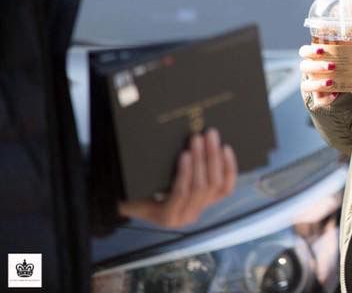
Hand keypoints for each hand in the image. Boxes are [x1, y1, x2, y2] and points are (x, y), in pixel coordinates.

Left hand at [118, 128, 236, 227]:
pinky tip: (184, 156)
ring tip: (196, 140)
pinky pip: (181, 192)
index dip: (229, 167)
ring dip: (201, 160)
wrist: (121, 200)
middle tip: (210, 135)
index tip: (226, 146)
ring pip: (200, 187)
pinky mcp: (167, 218)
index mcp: (201, 204)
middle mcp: (195, 213)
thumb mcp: (176, 176)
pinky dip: (185, 172)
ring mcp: (181, 217)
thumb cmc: (148, 185)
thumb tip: (208, 140)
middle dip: (213, 156)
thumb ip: (193, 167)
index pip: (225, 189)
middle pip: (213, 184)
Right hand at [299, 43, 351, 109]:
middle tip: (333, 66)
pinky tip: (335, 95)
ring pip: (306, 85)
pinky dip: (326, 98)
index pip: (304, 51)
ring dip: (317, 83)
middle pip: (304, 66)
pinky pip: (318, 100)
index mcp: (316, 57)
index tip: (322, 50)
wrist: (346, 85)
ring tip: (331, 82)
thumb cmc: (346, 66)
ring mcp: (313, 84)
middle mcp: (311, 71)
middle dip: (316, 66)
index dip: (309, 50)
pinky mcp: (319, 97)